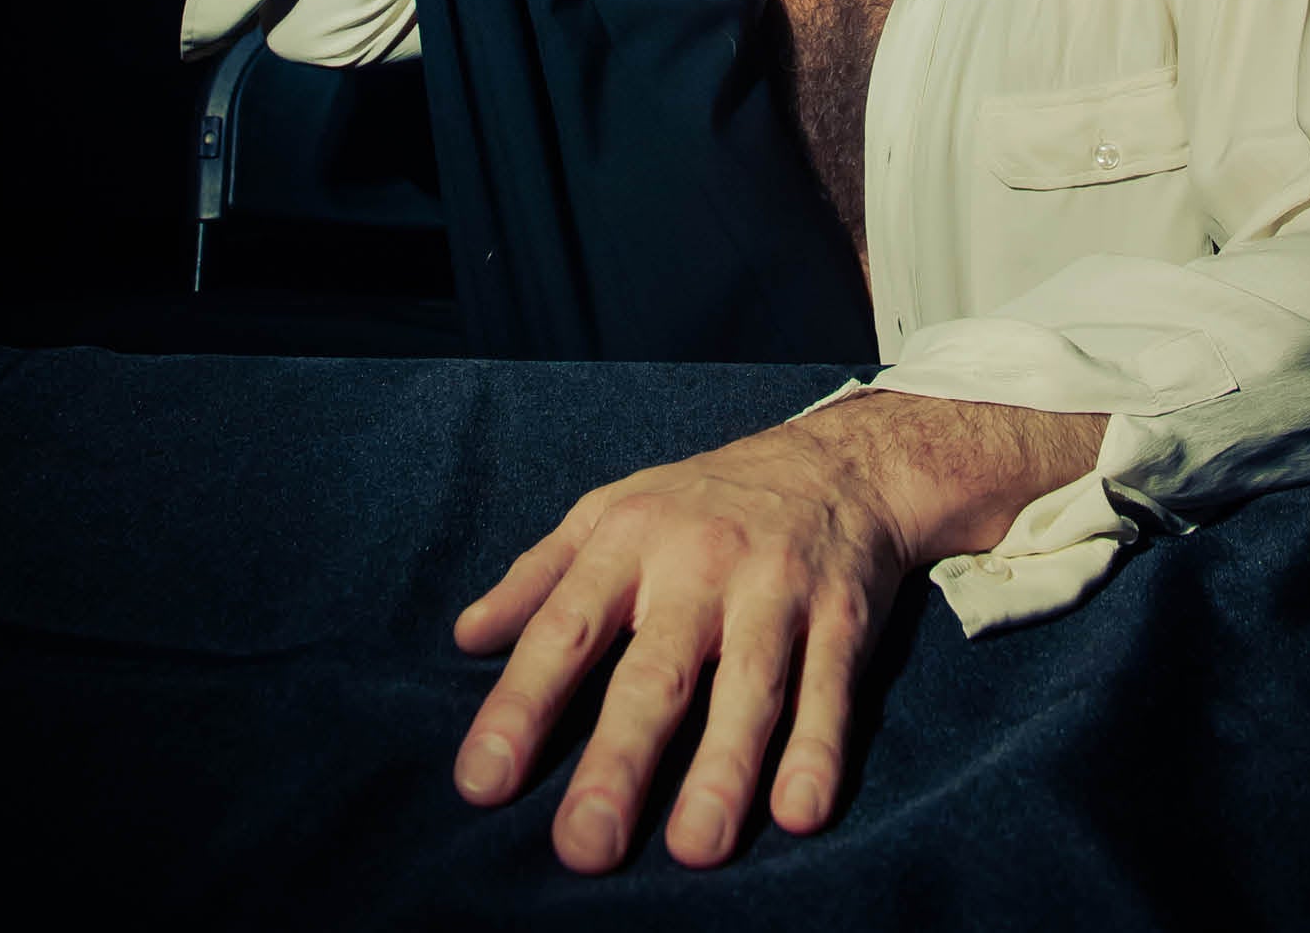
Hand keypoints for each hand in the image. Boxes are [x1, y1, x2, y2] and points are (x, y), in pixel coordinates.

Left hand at [450, 420, 914, 873]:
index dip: (521, 704)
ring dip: (723, 767)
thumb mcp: (610, 511)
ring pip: (749, 686)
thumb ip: (538, 576)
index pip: (566, 629)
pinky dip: (819, 748)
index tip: (482, 782)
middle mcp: (701, 563)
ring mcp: (777, 589)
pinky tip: (798, 810)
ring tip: (694, 848)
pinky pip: (830, 689)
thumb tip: (466, 638)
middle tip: (584, 845)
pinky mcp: (844, 617)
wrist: (835, 461)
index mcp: (630, 539)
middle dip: (620, 758)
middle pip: (656, 672)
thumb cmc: (701, 501)